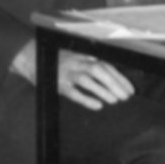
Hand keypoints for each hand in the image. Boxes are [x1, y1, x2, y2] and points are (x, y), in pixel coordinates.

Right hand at [12, 43, 134, 111]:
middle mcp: (78, 63)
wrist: (34, 58)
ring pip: (87, 81)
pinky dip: (86, 99)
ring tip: (115, 101)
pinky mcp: (59, 85)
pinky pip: (73, 93)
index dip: (120, 78)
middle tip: (126, 97)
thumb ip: (94, 64)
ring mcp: (68, 74)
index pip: (107, 66)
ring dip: (103, 91)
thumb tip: (115, 78)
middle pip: (99, 71)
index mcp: (85, 57)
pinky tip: (98, 105)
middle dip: (114, 84)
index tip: (131, 90)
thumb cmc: (61, 60)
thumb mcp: (79, 58)